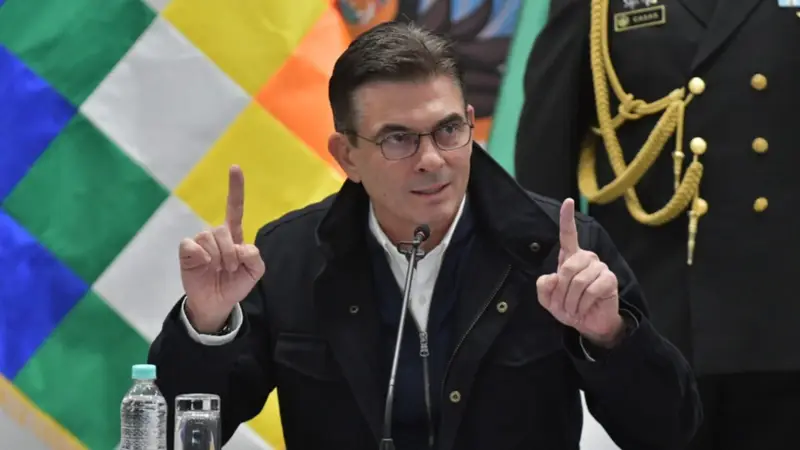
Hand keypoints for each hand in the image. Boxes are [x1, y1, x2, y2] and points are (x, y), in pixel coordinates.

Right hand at [179, 165, 265, 332]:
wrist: (217, 303)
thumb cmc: (235, 283)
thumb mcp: (254, 272)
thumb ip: (254, 257)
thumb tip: (239, 247)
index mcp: (234, 235)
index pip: (235, 208)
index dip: (235, 188)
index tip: (234, 167)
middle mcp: (216, 234)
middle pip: (223, 229)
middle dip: (229, 253)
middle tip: (229, 269)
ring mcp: (200, 242)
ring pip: (209, 237)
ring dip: (217, 258)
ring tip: (216, 270)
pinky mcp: (187, 250)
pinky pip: (193, 245)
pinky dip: (201, 257)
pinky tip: (203, 265)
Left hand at [536, 199, 623, 347]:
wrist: (588, 324)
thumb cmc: (569, 307)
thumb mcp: (548, 299)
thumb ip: (544, 287)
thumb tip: (552, 277)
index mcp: (570, 258)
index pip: (568, 235)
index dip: (566, 219)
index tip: (567, 201)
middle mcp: (586, 258)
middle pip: (567, 267)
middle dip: (561, 291)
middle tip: (564, 305)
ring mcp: (599, 267)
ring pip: (578, 280)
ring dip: (572, 301)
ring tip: (575, 308)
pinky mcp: (609, 279)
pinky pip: (591, 289)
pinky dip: (584, 303)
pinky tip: (586, 307)